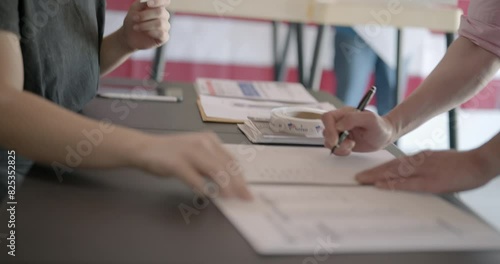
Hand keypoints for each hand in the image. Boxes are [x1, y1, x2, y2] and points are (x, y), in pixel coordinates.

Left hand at [121, 0, 170, 50]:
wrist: (129, 36)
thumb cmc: (133, 20)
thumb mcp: (135, 9)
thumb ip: (143, 3)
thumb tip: (148, 1)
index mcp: (158, 6)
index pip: (165, 1)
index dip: (159, 1)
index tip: (148, 4)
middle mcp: (164, 16)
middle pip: (160, 12)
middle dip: (145, 15)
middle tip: (134, 18)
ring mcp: (165, 27)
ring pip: (160, 23)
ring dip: (145, 25)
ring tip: (136, 27)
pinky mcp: (164, 37)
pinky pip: (162, 34)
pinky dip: (151, 33)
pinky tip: (145, 33)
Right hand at [137, 132, 251, 199]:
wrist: (145, 148)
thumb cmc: (172, 153)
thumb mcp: (197, 155)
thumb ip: (212, 165)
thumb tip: (230, 183)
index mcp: (209, 140)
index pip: (230, 160)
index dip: (240, 176)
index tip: (247, 189)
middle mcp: (202, 143)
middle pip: (225, 165)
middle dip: (237, 183)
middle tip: (244, 196)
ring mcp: (189, 152)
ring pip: (213, 170)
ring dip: (224, 186)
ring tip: (231, 197)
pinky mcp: (176, 162)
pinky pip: (193, 177)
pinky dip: (202, 187)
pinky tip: (207, 195)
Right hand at [322, 107, 395, 155]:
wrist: (384, 137)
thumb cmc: (380, 126)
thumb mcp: (370, 119)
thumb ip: (353, 119)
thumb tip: (339, 126)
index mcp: (344, 113)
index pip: (328, 118)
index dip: (329, 129)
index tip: (336, 139)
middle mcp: (340, 122)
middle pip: (325, 131)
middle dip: (334, 141)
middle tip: (348, 145)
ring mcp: (340, 133)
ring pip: (328, 141)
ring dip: (339, 147)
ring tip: (352, 145)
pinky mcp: (342, 143)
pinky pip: (334, 149)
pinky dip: (341, 152)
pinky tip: (351, 149)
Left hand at [356, 149, 494, 192]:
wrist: (477, 163)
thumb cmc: (459, 164)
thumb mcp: (437, 160)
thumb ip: (422, 164)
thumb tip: (408, 171)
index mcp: (420, 157)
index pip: (395, 163)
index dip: (379, 168)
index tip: (367, 172)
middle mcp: (418, 162)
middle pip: (390, 167)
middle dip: (373, 172)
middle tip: (357, 177)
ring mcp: (423, 171)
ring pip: (394, 173)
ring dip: (377, 177)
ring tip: (362, 180)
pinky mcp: (430, 182)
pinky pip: (407, 183)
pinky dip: (392, 184)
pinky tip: (381, 185)